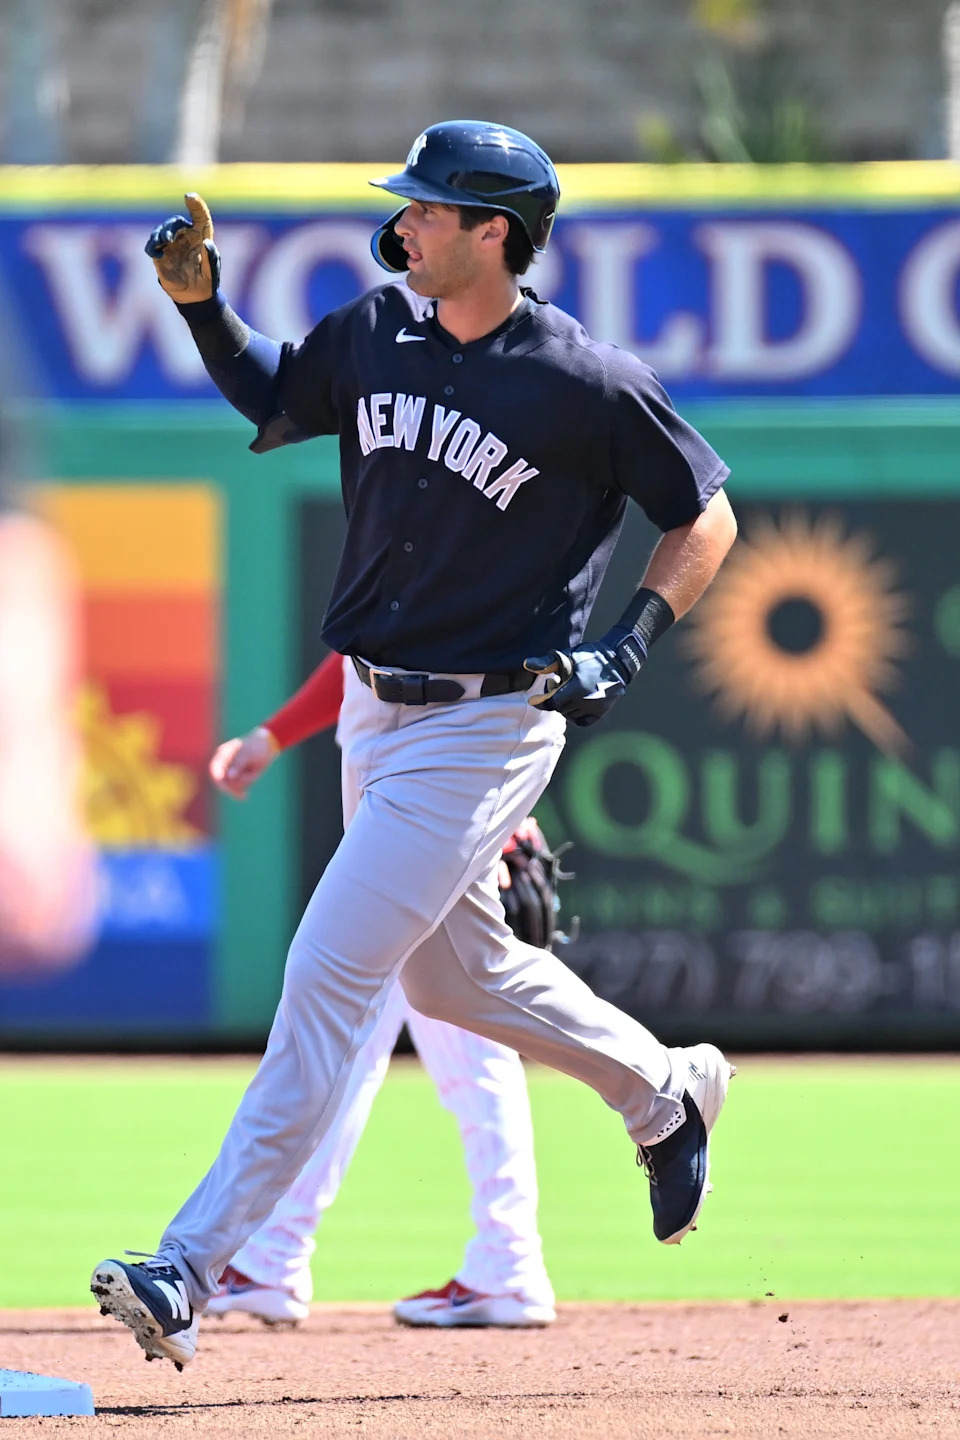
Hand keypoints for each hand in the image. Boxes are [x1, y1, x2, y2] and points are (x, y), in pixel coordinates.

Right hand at [144, 192, 220, 301]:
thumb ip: (212, 257)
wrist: (196, 297)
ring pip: (161, 232)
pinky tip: (158, 253)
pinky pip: (152, 247)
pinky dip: (152, 247)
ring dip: (160, 234)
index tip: (189, 196)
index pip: (200, 216)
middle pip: (175, 222)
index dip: (196, 205)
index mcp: (200, 236)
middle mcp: (184, 237)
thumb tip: (207, 242)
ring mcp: (171, 246)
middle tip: (168, 237)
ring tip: (163, 242)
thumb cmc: (207, 281)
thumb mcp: (213, 271)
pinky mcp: (161, 256)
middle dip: (170, 226)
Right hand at [209, 727, 278, 799]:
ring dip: (244, 781)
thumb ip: (238, 764)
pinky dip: (248, 781)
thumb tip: (229, 776)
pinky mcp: (239, 775)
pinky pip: (240, 785)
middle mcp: (224, 763)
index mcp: (223, 754)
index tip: (228, 790)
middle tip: (243, 795)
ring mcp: (231, 770)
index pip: (215, 770)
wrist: (268, 745)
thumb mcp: (247, 754)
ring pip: (232, 785)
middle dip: (234, 786)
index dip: (220, 781)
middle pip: (222, 782)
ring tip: (254, 770)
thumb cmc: (257, 746)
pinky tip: (255, 773)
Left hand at [524, 625, 645, 727]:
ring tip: (569, 694)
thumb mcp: (568, 656)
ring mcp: (596, 707)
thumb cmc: (590, 656)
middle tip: (558, 688)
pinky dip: (576, 716)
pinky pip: (583, 721)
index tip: (537, 698)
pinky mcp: (602, 711)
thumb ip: (546, 663)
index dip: (544, 700)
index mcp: (577, 687)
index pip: (553, 703)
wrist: (618, 660)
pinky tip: (575, 704)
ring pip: (571, 715)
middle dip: (556, 701)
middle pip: (561, 710)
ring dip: (566, 707)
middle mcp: (587, 701)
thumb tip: (526, 665)